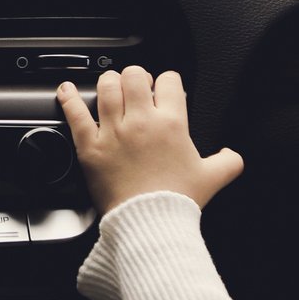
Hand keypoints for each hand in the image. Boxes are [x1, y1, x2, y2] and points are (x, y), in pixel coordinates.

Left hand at [58, 67, 243, 212]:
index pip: (169, 81)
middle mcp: (141, 121)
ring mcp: (114, 131)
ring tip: (110, 87)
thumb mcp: (213, 178)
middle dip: (136, 77)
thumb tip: (232, 155)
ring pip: (107, 87)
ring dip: (108, 82)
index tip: (164, 89)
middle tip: (136, 87)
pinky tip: (66, 90)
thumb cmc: (177, 201)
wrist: (150, 223)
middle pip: (134, 75)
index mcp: (172, 123)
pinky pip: (75, 114)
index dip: (167, 81)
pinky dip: (69, 98)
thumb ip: (228, 162)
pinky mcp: (90, 146)